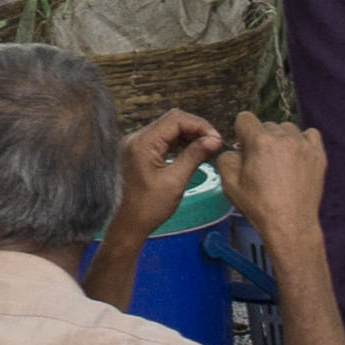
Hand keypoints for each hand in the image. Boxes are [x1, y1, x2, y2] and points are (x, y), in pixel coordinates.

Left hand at [113, 108, 220, 234]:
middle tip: (214, 143)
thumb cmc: (148, 207)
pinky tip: (192, 151)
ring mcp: (136, 144)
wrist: (128, 224)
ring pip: (168, 129)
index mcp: (142, 143)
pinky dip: (179, 142)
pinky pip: (162, 139)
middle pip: (172, 121)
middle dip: (196, 129)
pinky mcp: (138, 152)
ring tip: (207, 147)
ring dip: (189, 135)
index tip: (216, 139)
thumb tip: (214, 140)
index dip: (200, 126)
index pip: (175, 119)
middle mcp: (136, 138)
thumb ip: (194, 156)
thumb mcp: (176, 181)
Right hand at [224, 116, 328, 248]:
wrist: (290, 224)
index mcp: (259, 141)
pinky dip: (303, 141)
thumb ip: (226, 158)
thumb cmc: (260, 206)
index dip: (241, 132)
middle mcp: (283, 138)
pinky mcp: (318, 155)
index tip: (244, 147)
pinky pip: (310, 135)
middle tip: (261, 161)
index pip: (245, 118)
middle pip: (267, 125)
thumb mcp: (230, 184)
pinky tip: (297, 156)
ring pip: (288, 128)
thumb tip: (234, 151)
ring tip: (280, 160)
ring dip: (281, 139)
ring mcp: (304, 145)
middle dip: (261, 138)